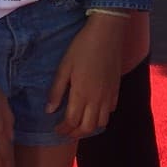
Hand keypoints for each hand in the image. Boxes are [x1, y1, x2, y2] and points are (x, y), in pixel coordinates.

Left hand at [48, 12, 126, 136]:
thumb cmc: (82, 47)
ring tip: (80, 122)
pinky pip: (111, 110)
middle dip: (75, 133)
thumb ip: (57, 90)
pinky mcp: (117, 89)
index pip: (72, 122)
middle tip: (66, 130)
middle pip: (88, 128)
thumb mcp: (64, 66)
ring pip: (102, 122)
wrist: (107, 33)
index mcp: (82, 94)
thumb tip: (49, 110)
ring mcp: (109, 95)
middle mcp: (97, 99)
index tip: (56, 129)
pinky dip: (102, 116)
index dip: (63, 129)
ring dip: (90, 127)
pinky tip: (95, 109)